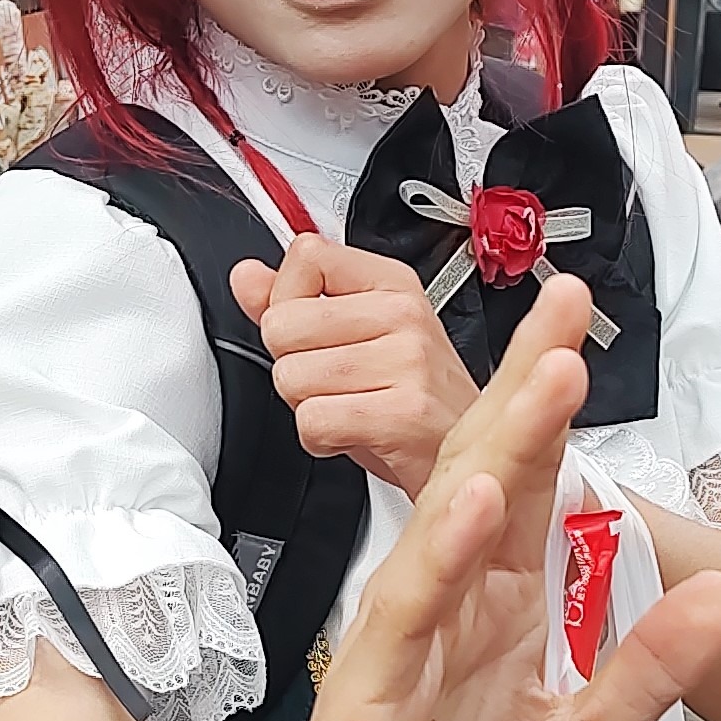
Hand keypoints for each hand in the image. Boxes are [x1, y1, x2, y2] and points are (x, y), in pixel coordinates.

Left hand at [231, 237, 478, 496]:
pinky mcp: (404, 413)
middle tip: (337, 383)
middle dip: (292, 365)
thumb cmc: (413, 404)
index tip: (315, 332)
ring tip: (351, 408)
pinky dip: (320, 440)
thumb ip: (293, 303)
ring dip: (307, 405)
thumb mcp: (354, 340)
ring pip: (290, 376)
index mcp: (392, 283)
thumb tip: (245, 276)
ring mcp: (408, 361)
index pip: (306, 257)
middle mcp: (404, 314)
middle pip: (282, 324)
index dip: (289, 303)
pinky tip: (354, 434)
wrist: (475, 463)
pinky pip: (312, 421)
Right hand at [232, 277, 720, 720]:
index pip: (544, 487)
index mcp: (510, 608)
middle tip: (566, 298)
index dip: (561, 408)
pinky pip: (413, 605)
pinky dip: (446, 550)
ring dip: (506, 444)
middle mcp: (460, 600)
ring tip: (550, 372)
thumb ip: (647, 670)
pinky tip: (477, 497)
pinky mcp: (375, 685)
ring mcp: (414, 634)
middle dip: (531, 383)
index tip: (585, 326)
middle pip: (497, 470)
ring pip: (457, 517)